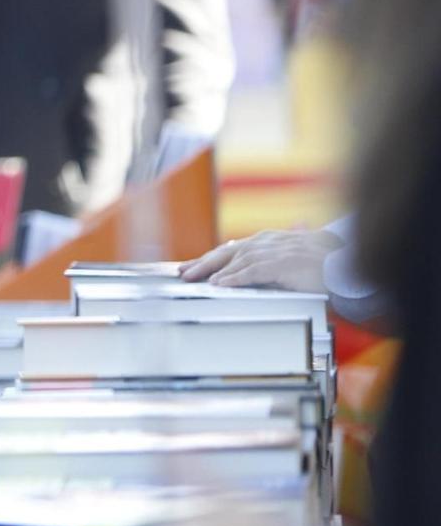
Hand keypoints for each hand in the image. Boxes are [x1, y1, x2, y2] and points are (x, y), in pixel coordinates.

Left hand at [179, 227, 338, 291]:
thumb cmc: (317, 262)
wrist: (343, 259)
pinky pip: (253, 271)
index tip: (189, 267)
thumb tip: (243, 276)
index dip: (208, 259)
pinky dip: (235, 277)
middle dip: (202, 263)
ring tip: (196, 280)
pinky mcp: (282, 262)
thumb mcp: (285, 260)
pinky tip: (221, 284)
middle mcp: (265, 242)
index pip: (230, 250)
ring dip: (213, 271)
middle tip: (182, 273)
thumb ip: (265, 266)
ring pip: (236, 260)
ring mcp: (273, 251)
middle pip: (226, 252)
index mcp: (265, 241)